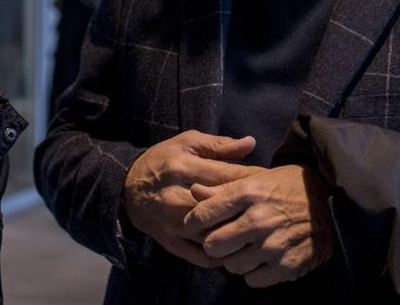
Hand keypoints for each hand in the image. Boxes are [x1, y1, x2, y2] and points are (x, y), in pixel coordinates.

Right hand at [122, 130, 263, 267]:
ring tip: (259, 231)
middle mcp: (175, 198)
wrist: (127, 188)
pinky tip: (238, 247)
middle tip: (271, 208)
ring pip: (213, 235)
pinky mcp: (170, 243)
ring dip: (238, 236)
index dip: (254, 180)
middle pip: (222, 209)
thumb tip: (251, 143)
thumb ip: (219, 145)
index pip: (227, 176)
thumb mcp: (187, 144)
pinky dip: (223, 255)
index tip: (272, 183)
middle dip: (250, 209)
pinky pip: (202, 256)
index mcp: (181, 169)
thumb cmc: (164, 161)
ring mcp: (172, 224)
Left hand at [182, 164, 334, 286]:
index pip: (203, 216)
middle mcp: (259, 219)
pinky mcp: (287, 265)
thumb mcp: (256, 179)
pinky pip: (252, 280)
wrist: (332, 203)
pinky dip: (255, 272)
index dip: (194, 223)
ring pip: (232, 266)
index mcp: (248, 193)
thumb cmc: (287, 188)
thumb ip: (223, 189)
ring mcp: (274, 245)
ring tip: (248, 248)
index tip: (197, 226)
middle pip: (212, 246)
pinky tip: (264, 258)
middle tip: (225, 239)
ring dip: (236, 260)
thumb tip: (193, 191)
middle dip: (214, 245)